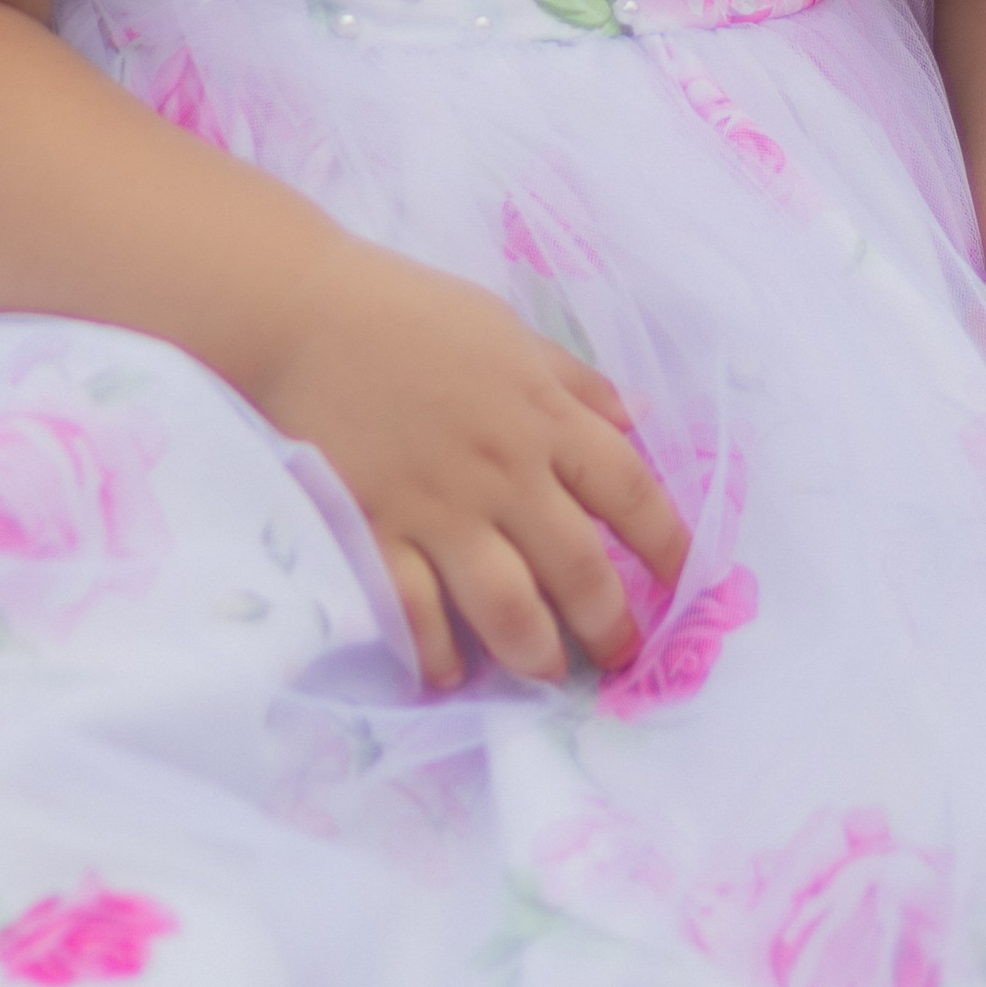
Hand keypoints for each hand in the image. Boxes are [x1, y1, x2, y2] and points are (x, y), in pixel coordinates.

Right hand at [252, 236, 690, 688]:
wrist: (301, 311)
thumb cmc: (407, 312)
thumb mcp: (507, 330)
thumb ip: (572, 381)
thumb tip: (638, 417)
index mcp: (541, 413)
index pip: (628, 489)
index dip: (667, 542)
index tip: (684, 579)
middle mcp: (503, 470)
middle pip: (578, 566)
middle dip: (608, 623)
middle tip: (619, 656)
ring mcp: (438, 507)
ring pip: (509, 606)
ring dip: (537, 653)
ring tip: (548, 675)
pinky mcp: (374, 530)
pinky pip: (416, 612)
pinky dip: (437, 651)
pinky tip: (450, 671)